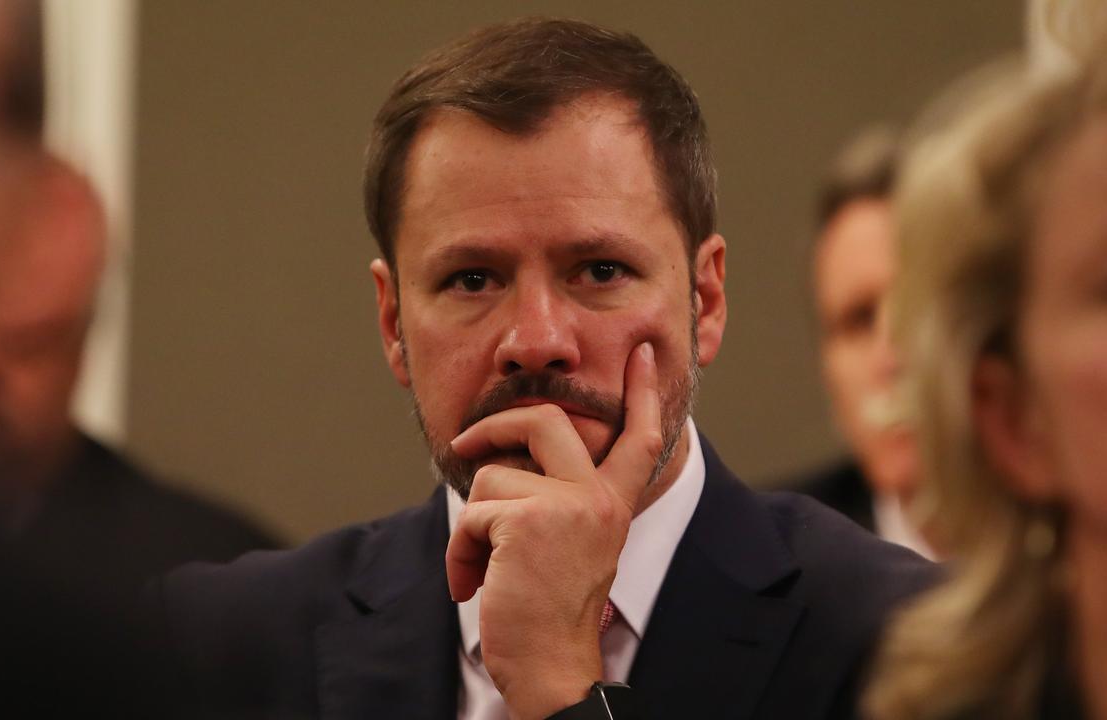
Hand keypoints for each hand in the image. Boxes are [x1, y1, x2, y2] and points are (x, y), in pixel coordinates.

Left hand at [445, 342, 662, 719]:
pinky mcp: (525, 520)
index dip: (644, 392)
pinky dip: (460, 552)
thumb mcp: (572, 549)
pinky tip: (473, 584)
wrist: (550, 668)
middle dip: (495, 423)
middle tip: (466, 443)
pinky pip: (471, 512)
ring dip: (472, 526)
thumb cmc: (549, 616)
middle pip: (546, 420)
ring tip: (484, 568)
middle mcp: (596, 499)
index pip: (638, 438)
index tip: (646, 355)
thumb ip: (560, 503)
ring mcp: (564, 506)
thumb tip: (508, 458)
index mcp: (613, 505)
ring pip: (490, 475)